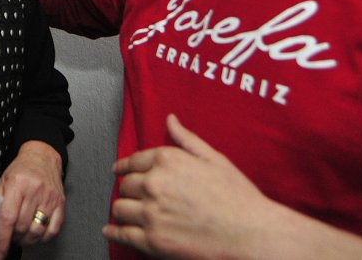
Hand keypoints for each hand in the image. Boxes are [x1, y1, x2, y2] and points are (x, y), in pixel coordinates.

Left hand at [0, 141, 64, 258]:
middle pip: (22, 227)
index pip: (8, 218)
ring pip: (37, 232)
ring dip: (27, 240)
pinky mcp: (60, 204)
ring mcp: (50, 198)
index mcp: (18, 184)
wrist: (42, 156)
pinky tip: (36, 234)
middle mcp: (35, 191)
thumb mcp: (3, 180)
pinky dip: (43, 238)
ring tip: (22, 235)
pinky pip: (53, 230)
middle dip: (13, 237)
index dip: (1, 239)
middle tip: (10, 235)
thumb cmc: (22, 169)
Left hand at [105, 114, 272, 259]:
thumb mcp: (213, 158)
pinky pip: (122, 234)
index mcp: (167, 160)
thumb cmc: (237, 197)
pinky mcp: (152, 240)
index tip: (120, 170)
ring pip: (120, 208)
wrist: (250, 233)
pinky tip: (112, 230)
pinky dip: (114, 232)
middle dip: (129, 189)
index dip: (125, 167)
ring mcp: (151, 213)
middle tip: (134, 194)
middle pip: (126, 185)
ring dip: (123, 209)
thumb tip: (171, 120)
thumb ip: (186, 139)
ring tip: (129, 211)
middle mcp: (154, 184)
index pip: (133, 161)